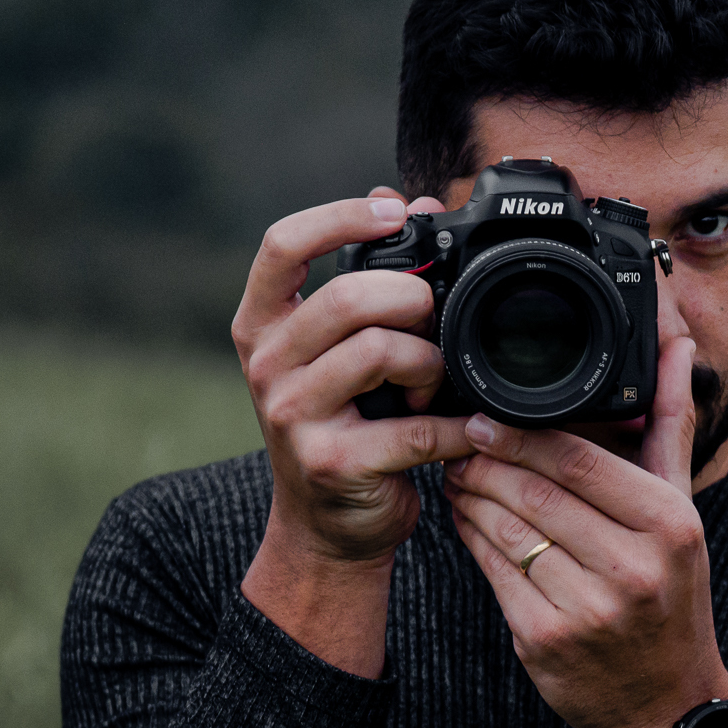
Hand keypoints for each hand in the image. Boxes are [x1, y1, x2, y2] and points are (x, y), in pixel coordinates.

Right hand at [232, 187, 471, 673]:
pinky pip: (416, 429)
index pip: (281, 244)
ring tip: (433, 386)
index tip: (393, 212)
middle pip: (350, 296)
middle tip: (433, 326)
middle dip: (413, 301)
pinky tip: (465, 430)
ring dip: (431, 364)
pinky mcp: (332, 463)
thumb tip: (410, 200)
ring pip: (382, 352)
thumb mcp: (335, 351)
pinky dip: (456, 427)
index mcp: (261, 324)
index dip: (339, 216)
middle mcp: (266, 364)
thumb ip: (367, 281)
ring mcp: (293, 416)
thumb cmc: (343, 423)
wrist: (325, 527)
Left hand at [441, 336, 727, 727]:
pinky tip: (465, 518)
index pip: (583, 461)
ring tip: (458, 474)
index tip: (487, 417)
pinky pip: (493, 572)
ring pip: (508, 530)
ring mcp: (587, 608)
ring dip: (472, 496)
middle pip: (538, 493)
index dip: (524, 435)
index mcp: (669, 526)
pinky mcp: (544, 640)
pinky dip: (471, 538)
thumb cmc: (672, 597)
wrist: (665, 704)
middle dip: (488, 462)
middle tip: (459, 441)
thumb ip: (671, 427)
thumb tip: (679, 350)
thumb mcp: (683, 513)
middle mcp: (632, 568)